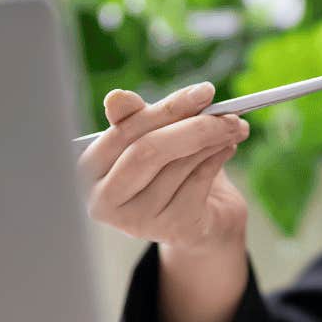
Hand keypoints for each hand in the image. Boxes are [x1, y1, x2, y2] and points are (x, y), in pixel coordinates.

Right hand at [76, 82, 250, 254]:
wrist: (200, 215)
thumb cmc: (170, 168)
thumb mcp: (153, 137)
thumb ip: (136, 117)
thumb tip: (116, 98)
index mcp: (90, 169)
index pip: (124, 132)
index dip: (166, 109)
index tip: (203, 92)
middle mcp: (104, 199)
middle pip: (148, 151)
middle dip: (193, 127)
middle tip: (227, 113)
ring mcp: (136, 220)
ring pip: (179, 165)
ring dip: (213, 140)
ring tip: (231, 128)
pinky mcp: (171, 229)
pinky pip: (199, 183)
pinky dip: (218, 160)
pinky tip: (227, 149)